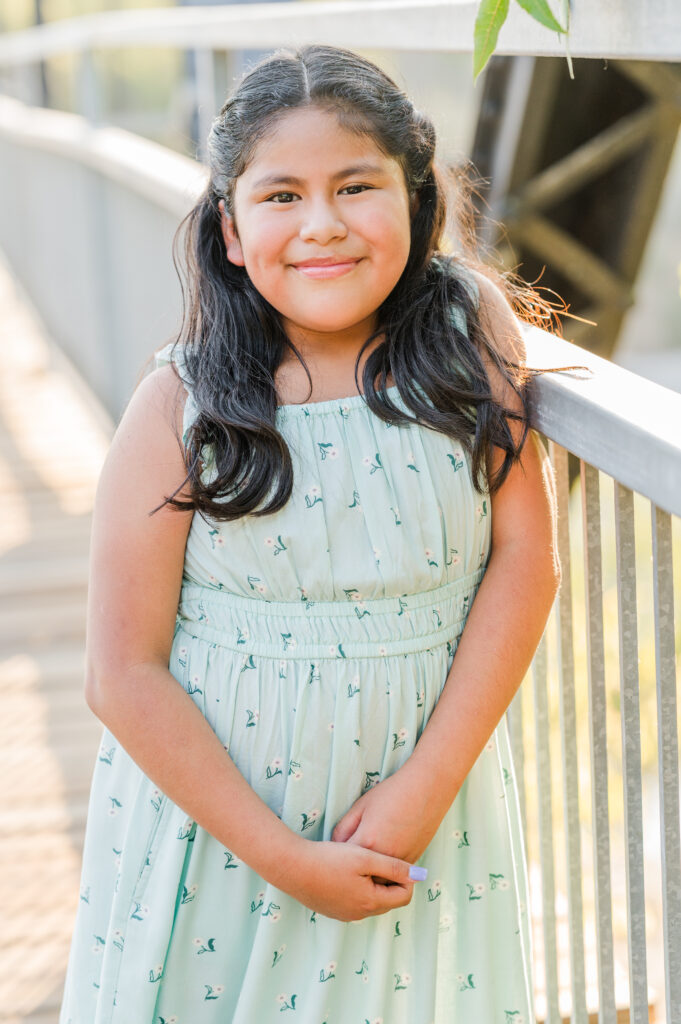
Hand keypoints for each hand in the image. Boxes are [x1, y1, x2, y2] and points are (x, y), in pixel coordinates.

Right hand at [283, 838, 419, 921]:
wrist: (291, 867)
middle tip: (379, 857)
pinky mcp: (331, 910)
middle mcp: (359, 914)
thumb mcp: (365, 857)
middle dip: (389, 880)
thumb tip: (420, 875)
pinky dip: (358, 887)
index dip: (405, 876)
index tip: (395, 858)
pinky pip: (354, 901)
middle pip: (387, 900)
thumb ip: (394, 866)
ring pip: (370, 900)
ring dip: (373, 883)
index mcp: (371, 903)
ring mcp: (344, 915)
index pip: (403, 896)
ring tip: (362, 861)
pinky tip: (346, 870)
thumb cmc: (329, 859)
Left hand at [331, 763, 450, 873]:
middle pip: (359, 877)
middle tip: (343, 866)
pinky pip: (393, 878)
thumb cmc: (391, 793)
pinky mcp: (412, 862)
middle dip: (350, 873)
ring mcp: (400, 863)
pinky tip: (378, 865)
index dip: (334, 859)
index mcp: (367, 842)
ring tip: (359, 869)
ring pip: (378, 883)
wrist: (427, 789)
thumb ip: (344, 829)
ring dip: (368, 878)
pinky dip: (384, 874)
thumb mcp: (361, 806)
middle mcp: (384, 858)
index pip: (342, 862)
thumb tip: (335, 846)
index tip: (330, 856)